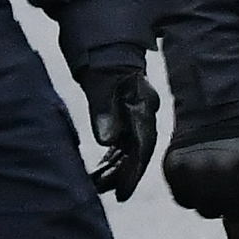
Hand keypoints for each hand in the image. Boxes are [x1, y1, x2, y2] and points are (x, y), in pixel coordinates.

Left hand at [82, 62, 158, 203]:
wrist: (105, 44)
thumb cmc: (101, 62)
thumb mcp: (98, 83)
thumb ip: (102, 110)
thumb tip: (106, 140)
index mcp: (142, 106)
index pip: (141, 147)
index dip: (132, 173)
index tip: (121, 194)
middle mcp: (143, 113)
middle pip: (136, 153)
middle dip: (120, 175)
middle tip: (102, 193)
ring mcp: (135, 116)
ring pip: (128, 150)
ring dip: (113, 169)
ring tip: (95, 186)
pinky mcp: (125, 116)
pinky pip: (121, 144)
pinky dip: (110, 159)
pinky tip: (99, 171)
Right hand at [161, 113, 238, 222]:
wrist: (216, 100)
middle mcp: (220, 177)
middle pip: (230, 213)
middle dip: (238, 204)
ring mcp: (193, 175)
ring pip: (205, 209)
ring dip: (215, 201)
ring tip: (220, 183)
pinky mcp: (173, 171)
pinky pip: (183, 198)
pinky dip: (193, 194)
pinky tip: (202, 179)